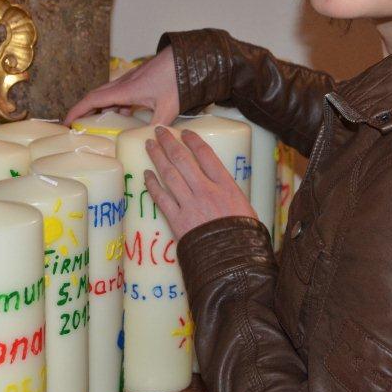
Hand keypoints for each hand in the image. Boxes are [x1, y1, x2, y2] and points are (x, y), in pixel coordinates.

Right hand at [64, 46, 179, 125]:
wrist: (187, 58)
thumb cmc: (177, 79)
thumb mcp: (169, 107)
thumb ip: (157, 126)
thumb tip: (149, 143)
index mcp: (125, 90)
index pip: (94, 100)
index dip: (77, 110)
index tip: (66, 122)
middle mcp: (124, 83)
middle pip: (96, 96)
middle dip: (83, 110)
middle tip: (76, 126)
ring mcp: (131, 80)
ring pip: (108, 94)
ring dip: (99, 107)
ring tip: (95, 124)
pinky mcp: (139, 79)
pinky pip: (120, 93)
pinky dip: (115, 104)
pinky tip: (123, 115)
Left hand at [143, 126, 257, 238]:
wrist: (233, 261)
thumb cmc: (244, 236)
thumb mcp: (245, 207)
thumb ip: (229, 193)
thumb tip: (222, 188)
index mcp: (225, 185)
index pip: (206, 154)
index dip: (193, 140)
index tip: (184, 131)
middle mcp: (206, 190)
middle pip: (182, 159)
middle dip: (169, 142)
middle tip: (158, 130)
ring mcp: (190, 204)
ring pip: (169, 174)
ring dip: (157, 157)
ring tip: (149, 145)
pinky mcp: (178, 220)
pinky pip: (161, 198)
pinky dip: (152, 185)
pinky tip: (146, 175)